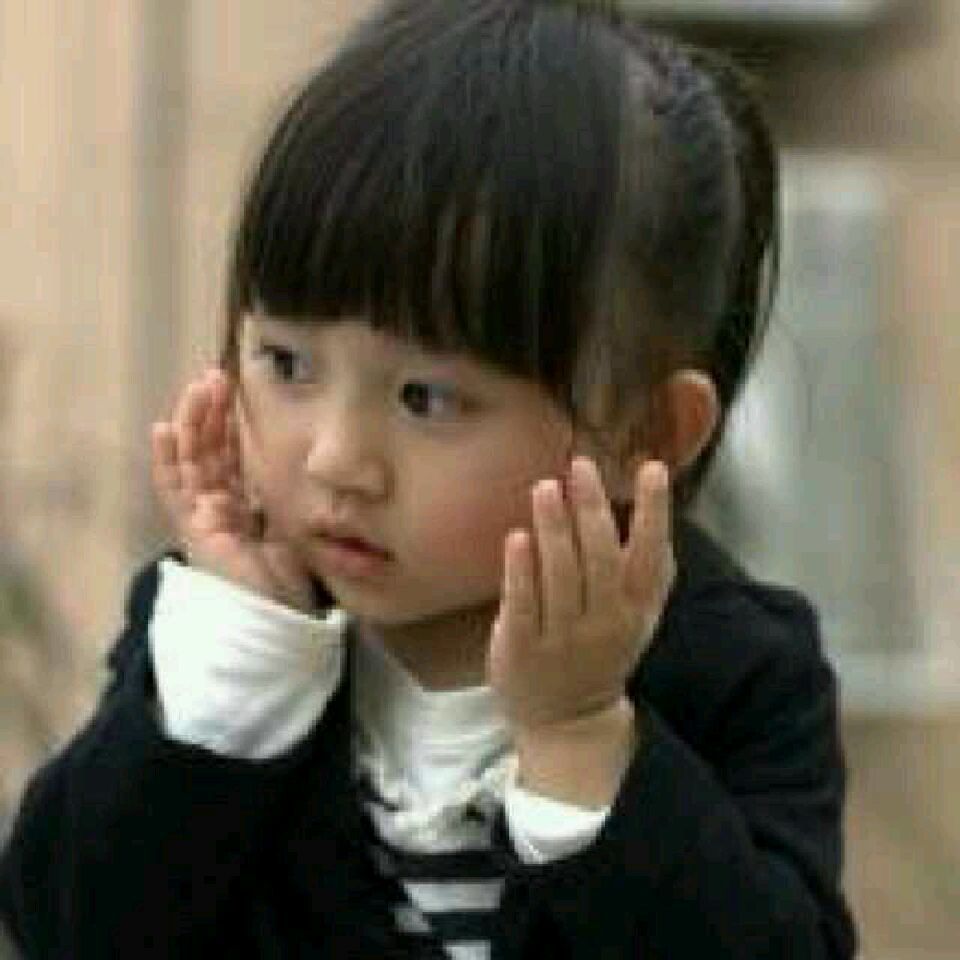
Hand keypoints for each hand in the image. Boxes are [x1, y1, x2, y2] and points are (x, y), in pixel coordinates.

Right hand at [151, 368, 313, 610]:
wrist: (277, 621)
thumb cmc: (291, 585)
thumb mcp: (298, 532)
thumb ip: (292, 504)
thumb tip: (318, 477)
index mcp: (244, 511)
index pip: (232, 460)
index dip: (231, 428)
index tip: (238, 394)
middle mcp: (220, 510)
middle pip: (210, 453)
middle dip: (212, 414)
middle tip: (219, 377)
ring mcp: (203, 518)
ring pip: (192, 462)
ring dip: (194, 422)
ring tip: (200, 387)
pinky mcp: (192, 529)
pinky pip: (174, 490)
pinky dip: (167, 460)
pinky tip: (164, 429)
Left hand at [487, 456, 674, 736]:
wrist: (570, 720)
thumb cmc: (604, 650)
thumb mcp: (639, 616)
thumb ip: (651, 569)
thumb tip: (658, 508)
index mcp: (635, 608)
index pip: (652, 556)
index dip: (654, 512)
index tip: (653, 468)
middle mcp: (604, 621)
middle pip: (601, 560)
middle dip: (592, 510)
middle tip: (580, 466)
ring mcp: (562, 637)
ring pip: (561, 577)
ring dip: (555, 529)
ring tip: (546, 487)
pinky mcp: (522, 648)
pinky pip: (523, 605)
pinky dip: (521, 571)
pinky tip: (518, 537)